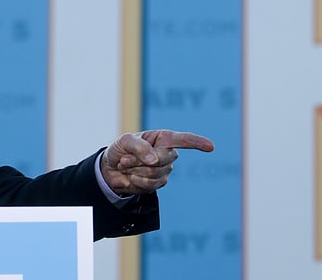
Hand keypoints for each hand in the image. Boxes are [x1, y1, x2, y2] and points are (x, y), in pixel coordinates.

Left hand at [100, 129, 214, 195]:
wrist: (110, 169)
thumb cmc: (120, 149)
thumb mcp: (125, 141)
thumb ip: (139, 147)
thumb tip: (154, 159)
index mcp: (162, 138)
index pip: (183, 140)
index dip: (197, 142)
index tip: (210, 146)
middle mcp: (167, 153)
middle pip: (163, 159)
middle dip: (139, 160)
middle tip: (124, 159)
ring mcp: (165, 169)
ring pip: (155, 172)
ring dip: (135, 170)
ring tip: (127, 166)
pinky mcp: (159, 183)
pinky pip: (151, 184)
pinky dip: (137, 180)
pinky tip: (131, 177)